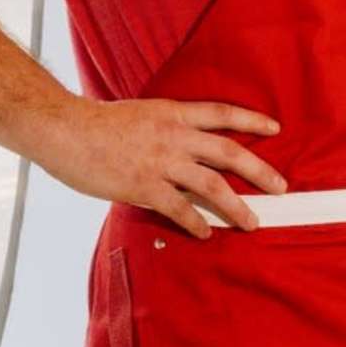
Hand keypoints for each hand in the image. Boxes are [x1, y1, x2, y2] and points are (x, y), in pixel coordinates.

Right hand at [28, 95, 284, 238]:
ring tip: (253, 222)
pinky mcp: (144, 186)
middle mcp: (173, 135)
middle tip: (281, 186)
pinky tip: (206, 233)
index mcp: (172, 113)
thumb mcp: (139, 114)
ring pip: (212, 185)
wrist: (64, 129)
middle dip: (259, 170)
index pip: (222, 113)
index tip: (275, 128)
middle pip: (228, 152)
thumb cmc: (95, 123)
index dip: (251, 120)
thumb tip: (181, 146)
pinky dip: (197, 223)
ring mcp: (161, 162)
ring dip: (237, 206)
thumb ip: (163, 128)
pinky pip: (180, 209)